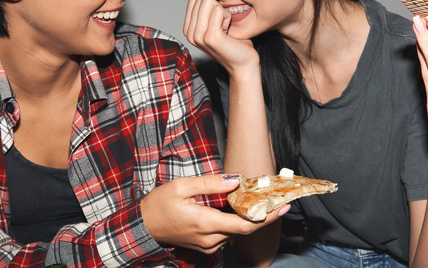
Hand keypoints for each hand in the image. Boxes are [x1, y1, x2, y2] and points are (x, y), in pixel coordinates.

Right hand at [141, 174, 288, 253]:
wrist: (144, 226)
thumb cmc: (159, 205)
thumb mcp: (181, 186)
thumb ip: (210, 183)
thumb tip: (235, 180)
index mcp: (206, 223)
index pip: (246, 226)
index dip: (268, 217)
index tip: (283, 206)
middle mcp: (211, 239)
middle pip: (245, 229)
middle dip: (262, 214)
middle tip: (274, 198)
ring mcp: (208, 246)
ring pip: (236, 232)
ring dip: (248, 217)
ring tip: (256, 198)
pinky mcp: (206, 247)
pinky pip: (227, 235)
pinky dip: (236, 222)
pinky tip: (237, 208)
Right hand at [183, 0, 258, 72]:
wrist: (243, 63)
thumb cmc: (233, 43)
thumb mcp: (214, 23)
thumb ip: (204, 10)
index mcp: (188, 29)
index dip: (211, 4)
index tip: (217, 21)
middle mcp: (190, 33)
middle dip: (217, 7)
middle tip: (222, 25)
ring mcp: (198, 36)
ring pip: (208, 2)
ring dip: (222, 12)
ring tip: (225, 28)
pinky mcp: (210, 37)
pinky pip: (219, 10)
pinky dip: (227, 17)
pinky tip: (227, 31)